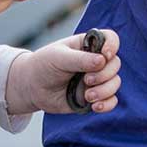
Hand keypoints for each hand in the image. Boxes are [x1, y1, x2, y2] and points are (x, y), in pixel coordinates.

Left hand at [7, 30, 121, 115]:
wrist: (32, 88)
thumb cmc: (43, 65)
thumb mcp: (58, 57)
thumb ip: (80, 59)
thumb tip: (102, 60)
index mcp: (88, 45)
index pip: (110, 39)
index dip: (112, 46)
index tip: (104, 55)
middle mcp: (96, 61)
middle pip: (115, 64)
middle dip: (104, 74)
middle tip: (87, 79)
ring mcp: (96, 79)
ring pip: (115, 83)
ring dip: (105, 90)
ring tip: (87, 96)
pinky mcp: (94, 96)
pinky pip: (111, 100)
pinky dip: (107, 104)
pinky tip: (96, 106)